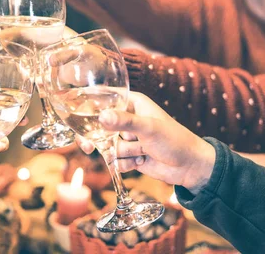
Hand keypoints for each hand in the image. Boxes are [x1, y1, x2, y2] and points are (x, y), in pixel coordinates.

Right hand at [96, 92, 215, 194]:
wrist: (190, 167)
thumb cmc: (175, 140)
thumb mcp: (149, 128)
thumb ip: (125, 122)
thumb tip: (101, 116)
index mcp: (131, 103)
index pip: (104, 98)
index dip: (88, 105)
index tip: (73, 113)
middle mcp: (127, 118)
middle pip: (98, 124)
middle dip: (96, 137)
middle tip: (88, 146)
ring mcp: (127, 137)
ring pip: (107, 145)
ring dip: (122, 152)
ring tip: (141, 152)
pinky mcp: (129, 155)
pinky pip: (115, 160)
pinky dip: (126, 163)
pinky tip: (142, 161)